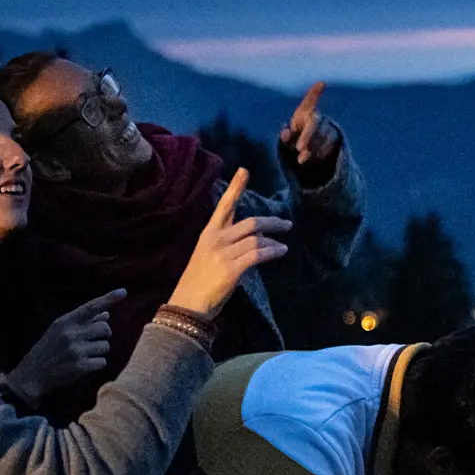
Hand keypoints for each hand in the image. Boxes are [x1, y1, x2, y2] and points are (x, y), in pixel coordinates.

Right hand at [6, 289, 124, 406]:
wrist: (32, 375)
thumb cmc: (48, 350)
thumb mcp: (59, 331)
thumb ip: (82, 322)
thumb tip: (106, 313)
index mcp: (64, 322)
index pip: (90, 307)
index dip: (108, 299)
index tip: (123, 291)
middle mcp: (70, 334)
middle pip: (105, 328)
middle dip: (103, 336)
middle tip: (91, 342)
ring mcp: (75, 350)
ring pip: (105, 346)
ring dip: (99, 352)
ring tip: (84, 355)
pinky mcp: (80, 366)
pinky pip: (103, 362)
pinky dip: (97, 365)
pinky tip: (84, 366)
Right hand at [167, 168, 291, 317]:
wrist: (188, 304)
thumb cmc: (200, 281)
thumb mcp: (210, 256)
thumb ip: (230, 244)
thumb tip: (256, 239)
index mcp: (208, 233)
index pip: (224, 205)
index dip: (236, 187)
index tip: (244, 170)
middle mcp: (216, 239)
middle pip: (251, 222)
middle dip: (272, 222)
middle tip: (286, 223)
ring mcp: (223, 253)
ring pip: (257, 239)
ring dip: (273, 242)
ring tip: (283, 246)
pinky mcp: (231, 269)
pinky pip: (258, 255)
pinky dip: (272, 252)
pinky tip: (280, 252)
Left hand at [279, 82, 340, 168]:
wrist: (309, 145)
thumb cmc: (296, 134)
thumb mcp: (288, 135)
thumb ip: (285, 134)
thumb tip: (284, 133)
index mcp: (305, 112)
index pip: (310, 101)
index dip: (316, 92)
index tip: (322, 82)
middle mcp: (317, 117)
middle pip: (315, 124)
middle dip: (307, 136)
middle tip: (298, 148)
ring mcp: (327, 127)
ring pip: (322, 136)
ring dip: (312, 148)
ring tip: (300, 159)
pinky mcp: (334, 138)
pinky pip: (329, 145)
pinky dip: (319, 153)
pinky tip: (312, 158)